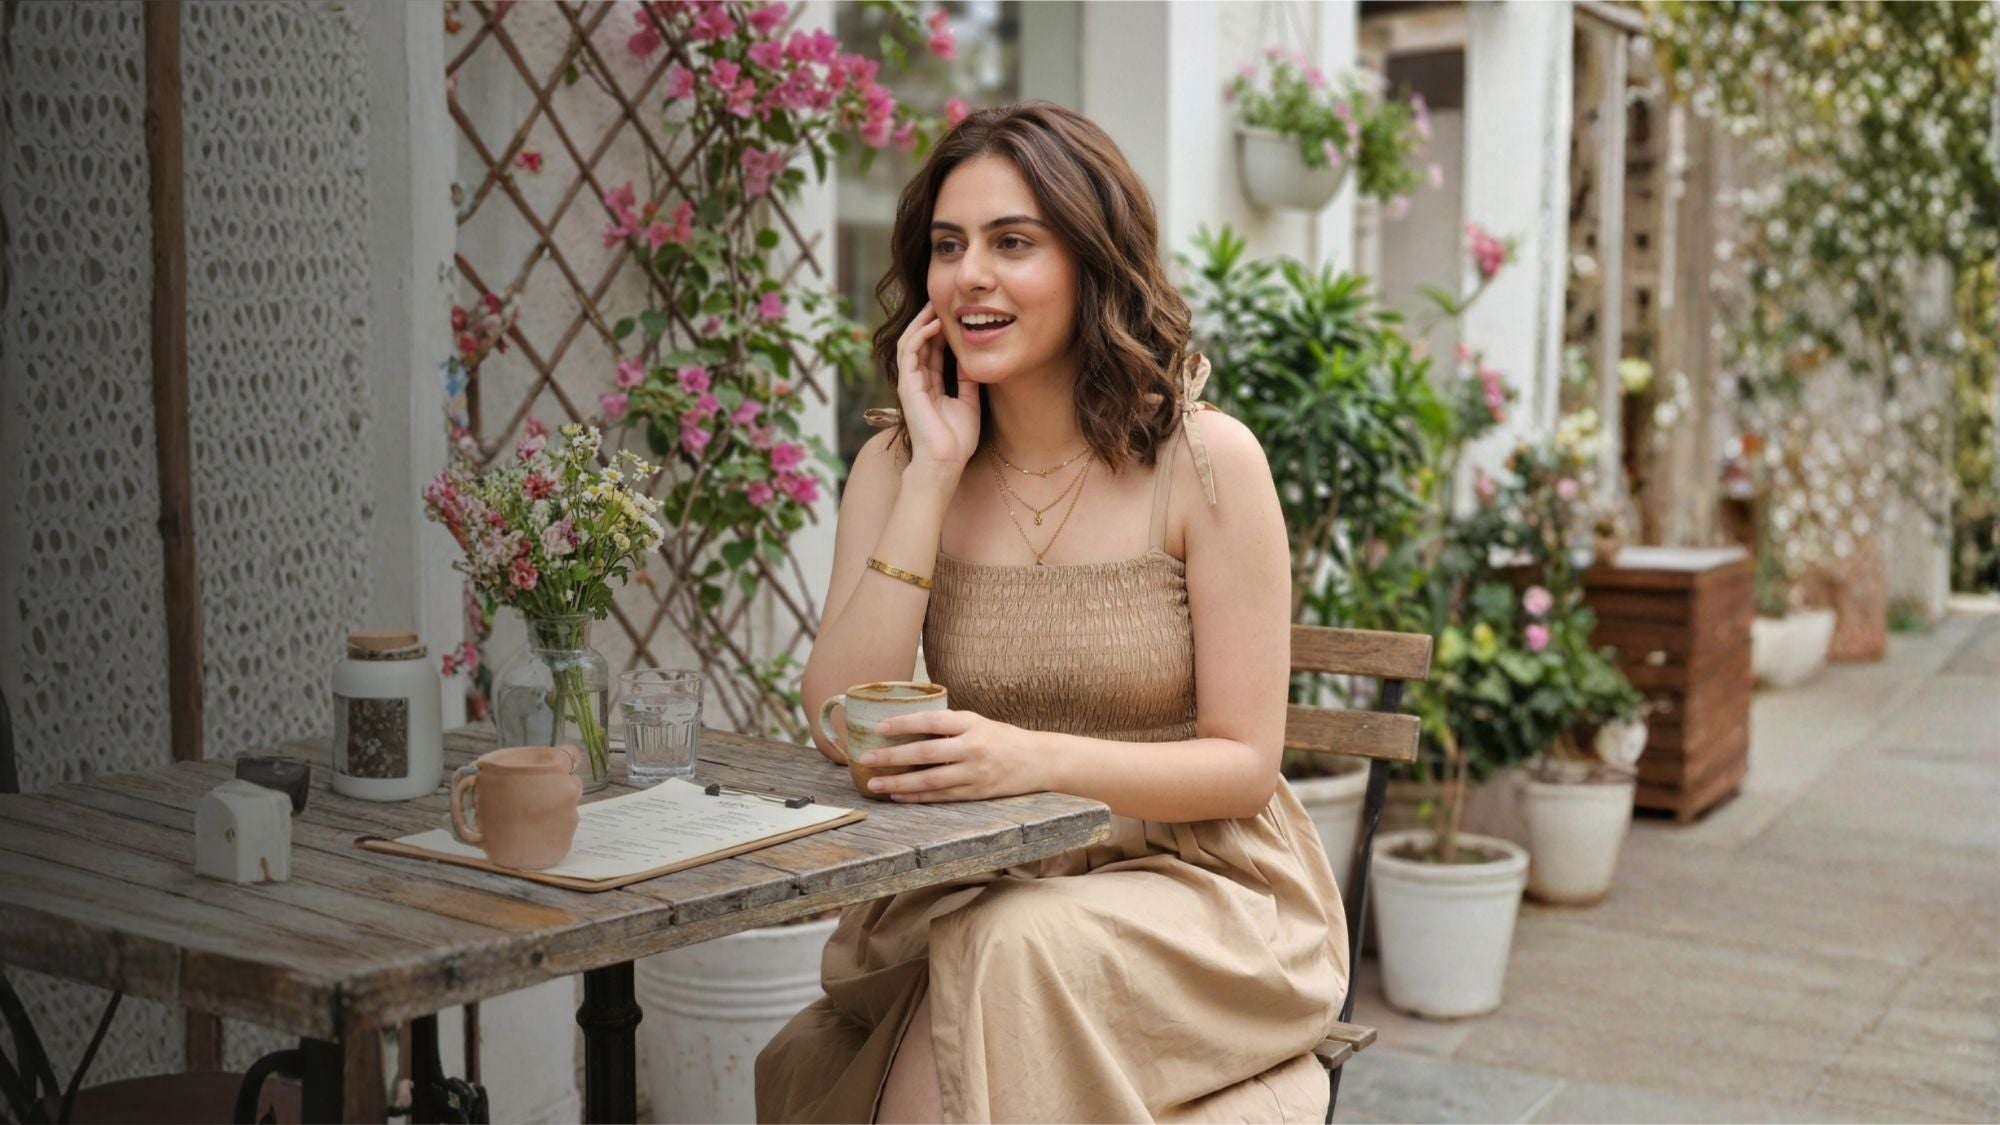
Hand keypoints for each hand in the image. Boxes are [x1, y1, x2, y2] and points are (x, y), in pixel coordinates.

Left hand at [861, 709, 1042, 801]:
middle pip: (925, 753)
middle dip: (892, 757)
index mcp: (972, 723)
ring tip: (874, 783)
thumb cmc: (1002, 738)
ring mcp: (975, 773)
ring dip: (898, 783)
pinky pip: (940, 797)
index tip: (879, 727)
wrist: (1038, 761)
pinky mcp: (976, 793)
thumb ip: (948, 725)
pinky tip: (898, 796)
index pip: (932, 721)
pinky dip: (917, 797)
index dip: (904, 723)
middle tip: (866, 758)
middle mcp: (973, 748)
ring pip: (929, 781)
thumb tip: (906, 725)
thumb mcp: (977, 722)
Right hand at [895, 302, 980, 480]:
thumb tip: (972, 359)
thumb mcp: (969, 402)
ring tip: (936, 305)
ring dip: (922, 322)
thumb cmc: (956, 440)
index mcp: (930, 385)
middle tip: (942, 299)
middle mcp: (917, 381)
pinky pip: (910, 352)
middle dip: (928, 320)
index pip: (932, 350)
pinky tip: (935, 324)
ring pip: (910, 342)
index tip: (955, 313)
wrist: (945, 461)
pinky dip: (921, 335)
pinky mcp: (907, 385)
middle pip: (919, 342)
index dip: (941, 331)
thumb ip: (967, 380)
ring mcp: (910, 383)